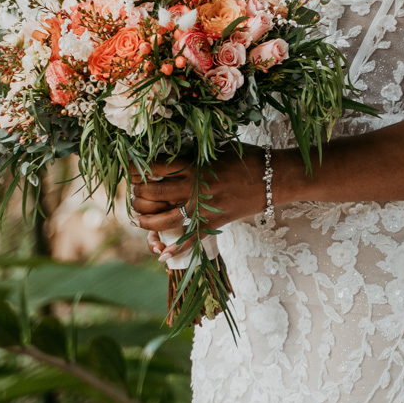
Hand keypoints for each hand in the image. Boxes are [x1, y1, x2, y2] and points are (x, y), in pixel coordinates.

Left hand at [129, 149, 267, 236]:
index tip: (130, 169)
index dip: (138, 169)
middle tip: (134, 194)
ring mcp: (203, 208)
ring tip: (138, 219)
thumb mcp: (218, 148)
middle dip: (138, 195)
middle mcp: (194, 188)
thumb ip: (195, 153)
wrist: (273, 178)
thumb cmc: (247, 158)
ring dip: (146, 222)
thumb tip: (173, 151)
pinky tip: (161, 254)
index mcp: (194, 165)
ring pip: (164, 219)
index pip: (156, 168)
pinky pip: (190, 239)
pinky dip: (174, 248)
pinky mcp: (213, 223)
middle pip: (153, 194)